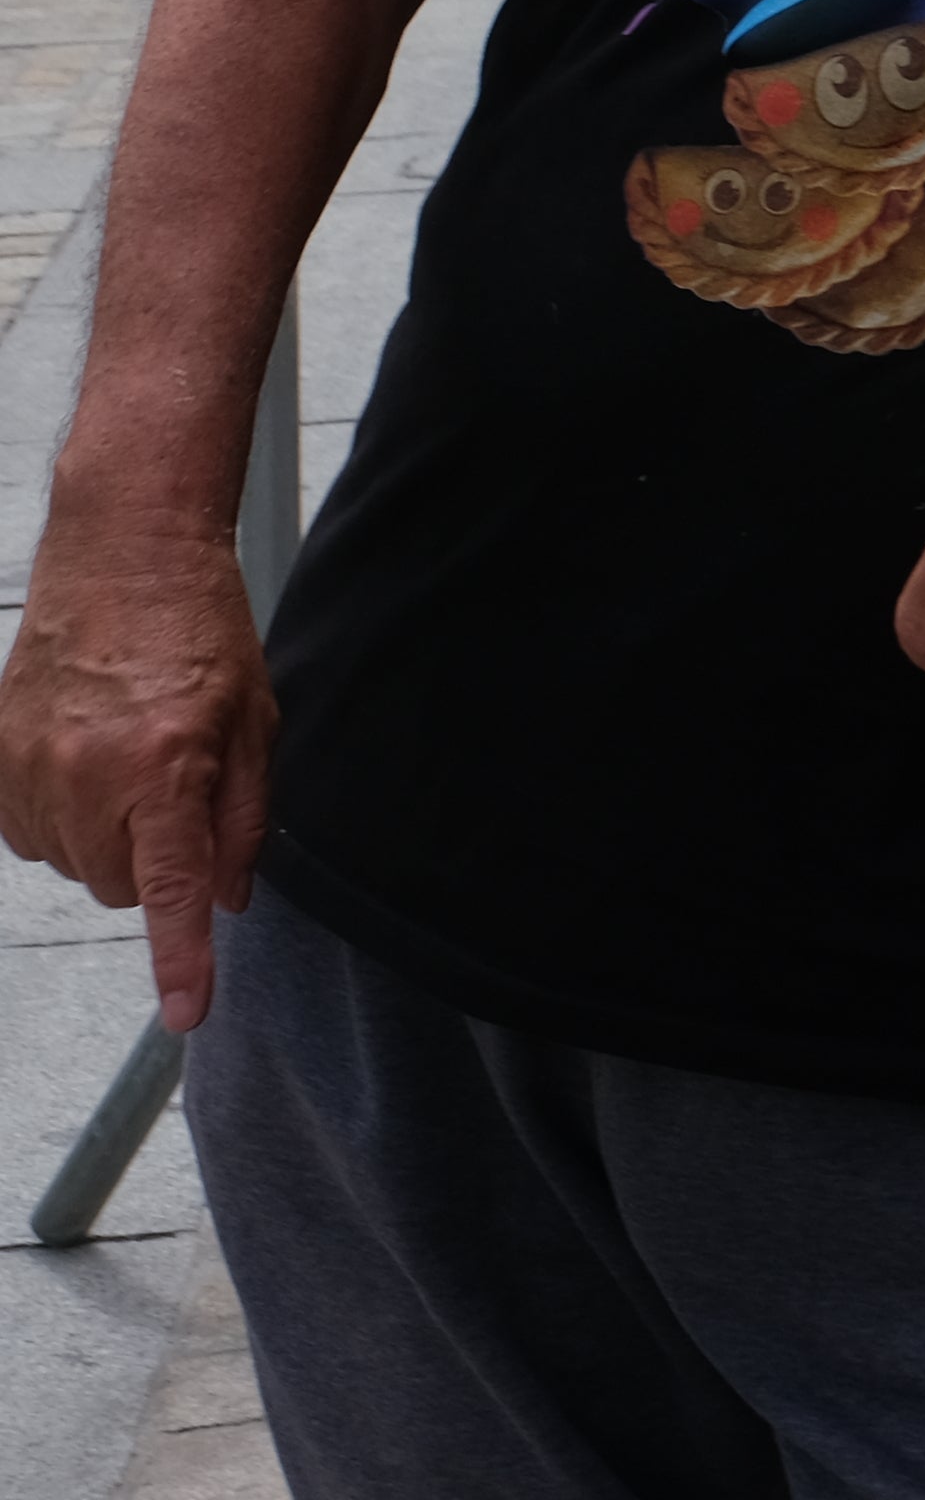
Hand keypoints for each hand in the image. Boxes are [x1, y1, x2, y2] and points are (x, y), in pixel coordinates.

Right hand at [0, 527, 274, 1026]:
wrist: (124, 557)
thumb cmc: (202, 633)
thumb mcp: (255, 722)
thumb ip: (243, 819)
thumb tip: (229, 900)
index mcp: (165, 768)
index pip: (173, 891)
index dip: (181, 960)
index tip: (189, 1014)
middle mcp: (86, 776)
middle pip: (118, 887)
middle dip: (152, 864)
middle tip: (174, 793)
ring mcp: (26, 768)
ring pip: (71, 864)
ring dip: (103, 837)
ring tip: (129, 759)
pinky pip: (25, 834)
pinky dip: (58, 817)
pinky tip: (83, 763)